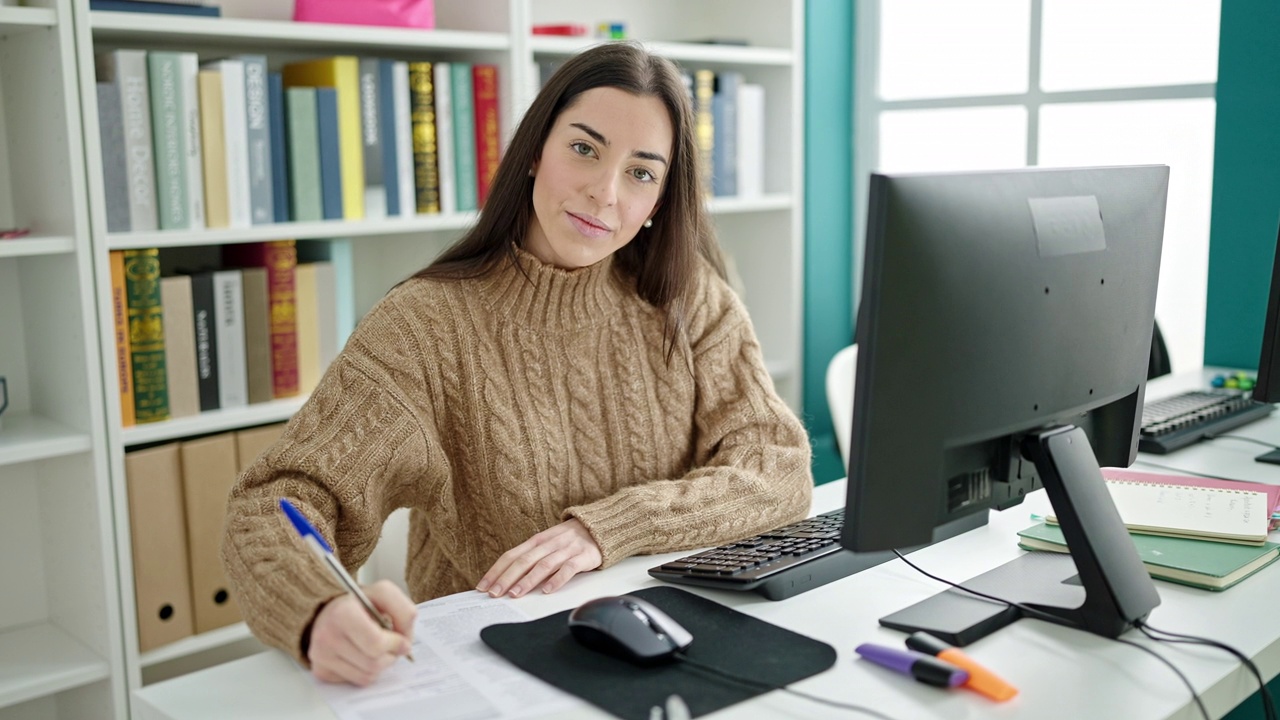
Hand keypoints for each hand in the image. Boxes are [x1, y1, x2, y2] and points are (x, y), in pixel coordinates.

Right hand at [307, 580, 416, 685]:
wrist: (329, 611)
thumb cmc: (359, 604)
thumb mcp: (383, 593)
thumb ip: (404, 612)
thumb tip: (405, 643)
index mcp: (342, 613)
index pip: (376, 643)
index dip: (395, 644)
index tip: (401, 639)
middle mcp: (327, 636)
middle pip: (374, 663)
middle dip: (390, 655)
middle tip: (391, 644)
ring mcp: (321, 656)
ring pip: (367, 676)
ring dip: (380, 665)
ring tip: (376, 648)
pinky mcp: (321, 671)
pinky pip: (356, 681)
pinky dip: (366, 671)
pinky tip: (361, 655)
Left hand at [477, 518, 601, 597]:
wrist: (600, 527)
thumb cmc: (569, 540)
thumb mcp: (547, 544)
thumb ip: (530, 558)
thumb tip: (507, 579)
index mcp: (537, 541)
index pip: (511, 555)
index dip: (496, 570)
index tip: (483, 586)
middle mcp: (549, 544)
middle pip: (524, 561)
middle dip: (506, 578)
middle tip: (494, 593)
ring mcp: (566, 549)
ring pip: (543, 565)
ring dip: (527, 580)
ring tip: (515, 594)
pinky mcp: (583, 556)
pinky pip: (568, 568)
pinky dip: (557, 579)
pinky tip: (547, 590)